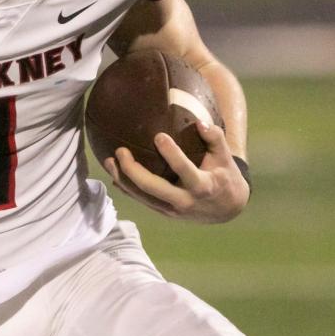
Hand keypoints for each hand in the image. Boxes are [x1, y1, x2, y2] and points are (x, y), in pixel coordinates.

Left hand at [102, 120, 249, 222]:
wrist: (226, 209)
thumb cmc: (224, 176)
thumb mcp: (225, 158)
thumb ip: (215, 137)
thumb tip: (199, 123)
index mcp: (202, 185)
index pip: (184, 170)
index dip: (171, 154)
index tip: (158, 136)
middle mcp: (184, 200)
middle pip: (153, 188)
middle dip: (133, 170)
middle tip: (120, 151)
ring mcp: (171, 209)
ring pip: (142, 197)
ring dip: (122, 179)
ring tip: (108, 161)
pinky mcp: (163, 212)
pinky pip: (141, 201)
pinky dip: (126, 188)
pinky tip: (114, 174)